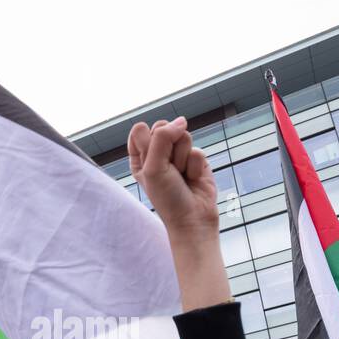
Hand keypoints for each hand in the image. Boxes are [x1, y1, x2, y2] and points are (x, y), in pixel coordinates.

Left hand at [128, 118, 229, 311]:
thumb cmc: (167, 198)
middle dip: (168, 149)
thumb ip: (162, 138)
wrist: (193, 218)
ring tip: (182, 176)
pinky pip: (198, 149)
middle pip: (163, 128)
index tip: (151, 163)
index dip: (148, 142)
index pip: (141, 129)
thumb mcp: (153, 167)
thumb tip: (182, 120)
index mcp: (140, 157)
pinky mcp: (197, 160)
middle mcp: (158, 154)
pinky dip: (196, 166)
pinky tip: (193, 180)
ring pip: (183, 136)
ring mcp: (179, 155)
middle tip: (169, 171)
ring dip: (183, 159)